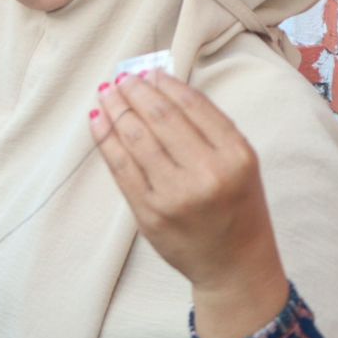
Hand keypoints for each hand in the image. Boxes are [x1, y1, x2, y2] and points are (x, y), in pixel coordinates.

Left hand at [90, 71, 288, 337]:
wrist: (235, 265)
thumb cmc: (237, 207)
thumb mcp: (240, 164)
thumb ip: (209, 129)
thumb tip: (162, 86)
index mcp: (236, 156)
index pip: (193, 106)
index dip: (166, 84)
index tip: (149, 72)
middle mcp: (208, 173)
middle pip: (160, 117)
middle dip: (135, 92)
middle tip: (122, 78)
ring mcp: (175, 194)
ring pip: (136, 138)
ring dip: (116, 109)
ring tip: (107, 93)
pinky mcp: (149, 212)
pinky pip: (120, 166)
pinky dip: (105, 138)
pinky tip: (98, 120)